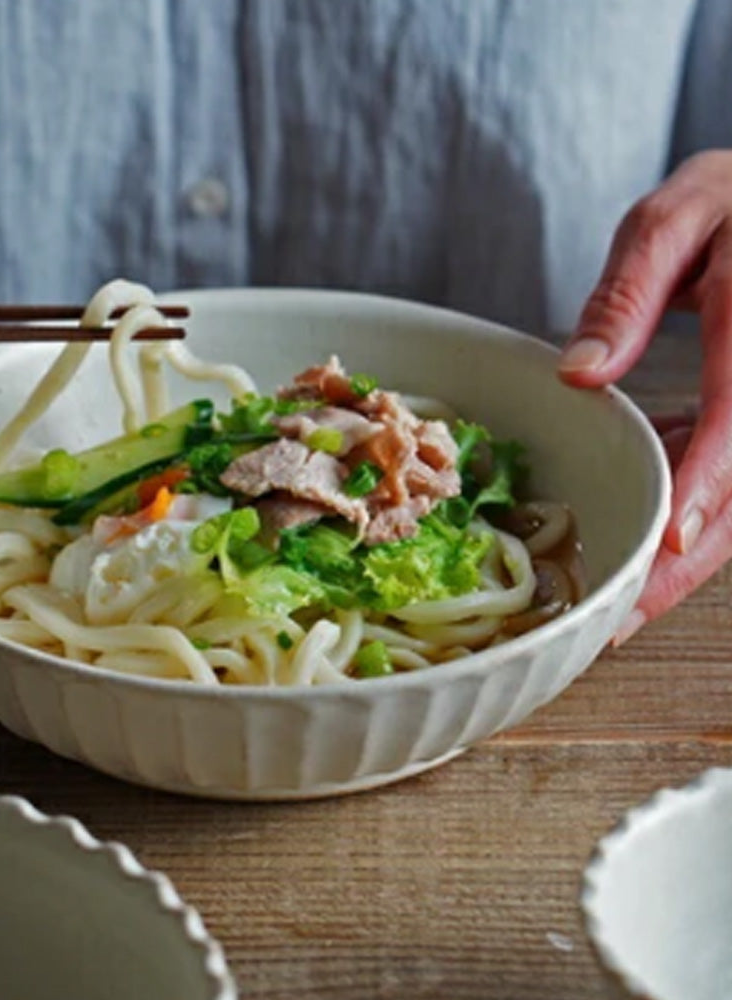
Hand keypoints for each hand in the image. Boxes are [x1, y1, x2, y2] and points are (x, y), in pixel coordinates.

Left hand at [557, 150, 731, 643]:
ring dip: (690, 557)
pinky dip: (691, 513)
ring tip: (626, 607)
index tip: (672, 541)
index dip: (713, 483)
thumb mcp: (678, 216)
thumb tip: (580, 373)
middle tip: (625, 618)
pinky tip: (644, 544)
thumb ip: (633, 290)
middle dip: (692, 559)